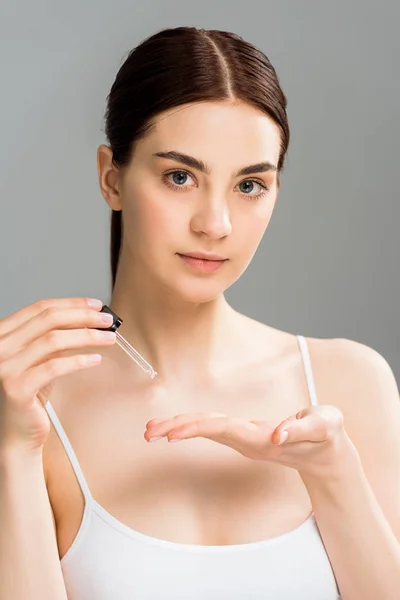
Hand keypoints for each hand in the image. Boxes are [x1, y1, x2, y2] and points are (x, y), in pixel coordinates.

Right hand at [0, 297, 116, 453]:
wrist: (16, 434)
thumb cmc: (30, 396)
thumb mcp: (40, 359)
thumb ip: (53, 339)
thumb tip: (86, 319)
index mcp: (2, 335)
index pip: (39, 308)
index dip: (71, 304)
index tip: (96, 305)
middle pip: (48, 319)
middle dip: (83, 316)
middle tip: (108, 319)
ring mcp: (5, 368)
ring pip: (54, 339)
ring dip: (87, 336)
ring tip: (109, 338)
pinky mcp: (17, 388)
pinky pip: (55, 366)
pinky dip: (79, 360)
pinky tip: (95, 360)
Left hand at [144, 405, 356, 478]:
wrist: (327, 454)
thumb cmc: (326, 436)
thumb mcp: (324, 427)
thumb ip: (302, 429)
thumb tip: (277, 435)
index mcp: (261, 437)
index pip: (223, 428)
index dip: (197, 428)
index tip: (171, 434)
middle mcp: (247, 439)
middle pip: (207, 430)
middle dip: (177, 429)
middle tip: (148, 432)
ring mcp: (244, 438)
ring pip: (206, 429)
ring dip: (179, 428)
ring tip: (151, 430)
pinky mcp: (244, 435)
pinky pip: (213, 427)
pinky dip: (192, 425)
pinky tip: (174, 428)